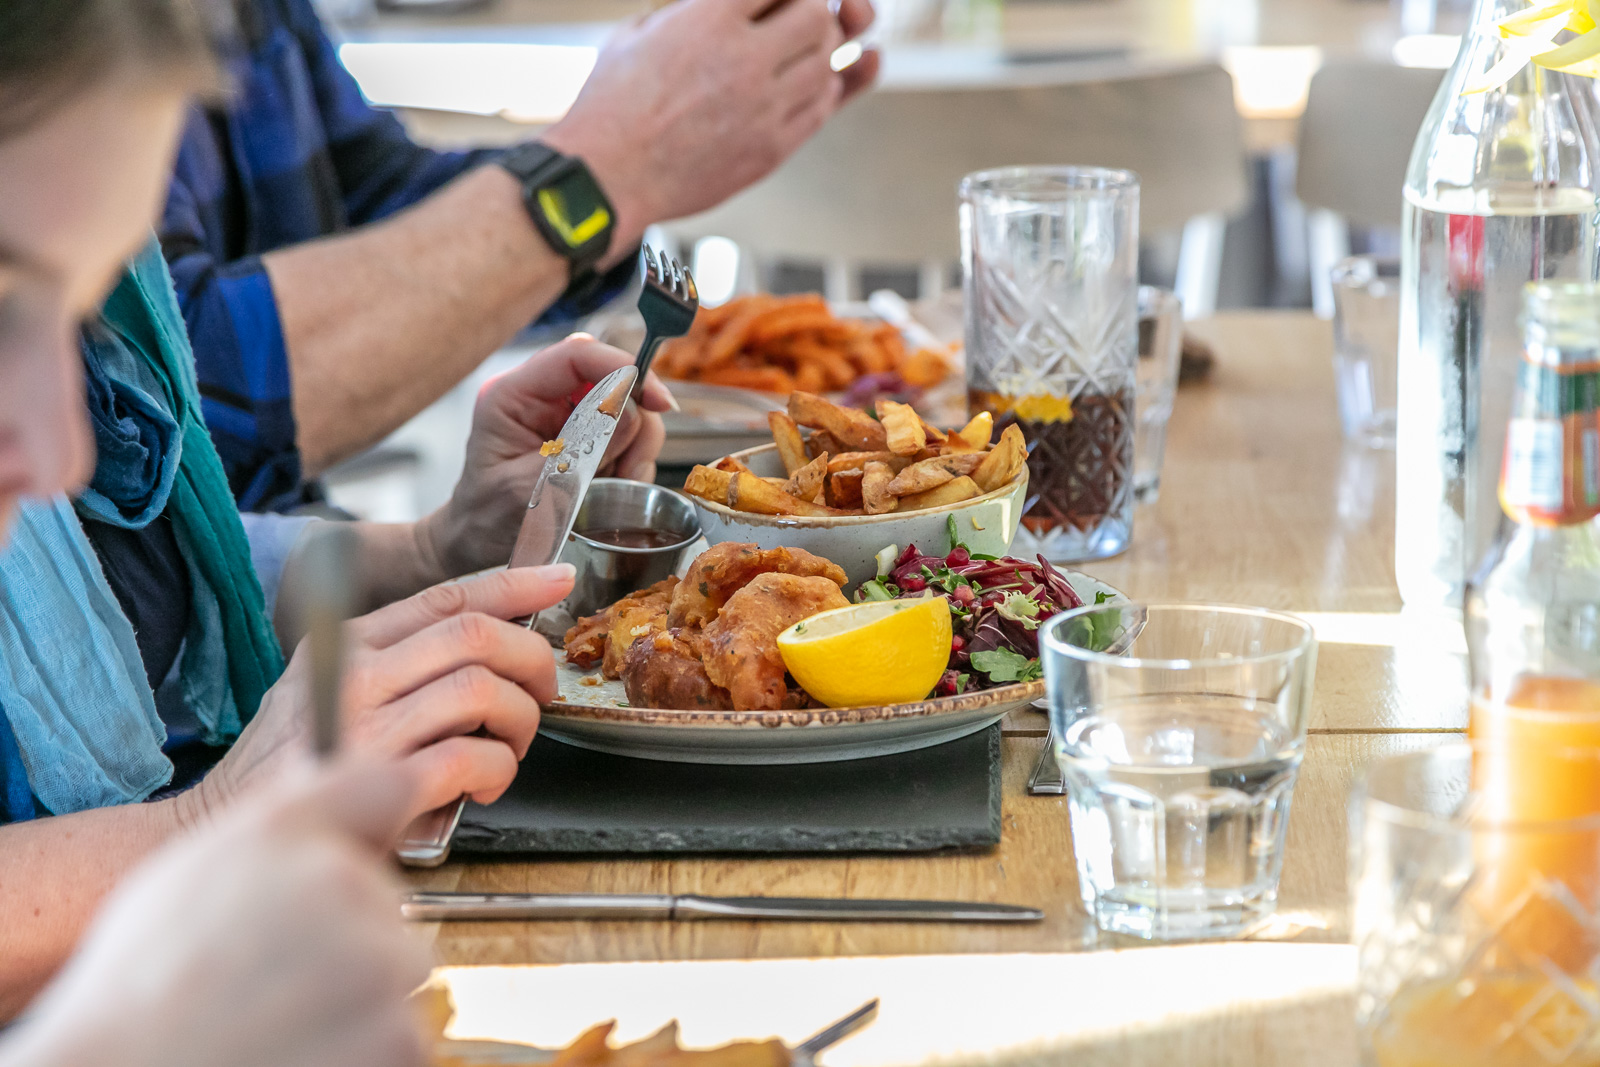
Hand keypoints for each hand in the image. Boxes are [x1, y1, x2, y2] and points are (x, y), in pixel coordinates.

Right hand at [2, 760, 431, 1066]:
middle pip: (388, 898)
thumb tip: (326, 803)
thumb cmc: (137, 996)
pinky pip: (403, 1032)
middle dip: (352, 931)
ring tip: (282, 1019)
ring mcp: (379, 962)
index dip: (379, 815)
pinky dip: (366, 1048)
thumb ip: (273, 830)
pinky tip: (301, 1052)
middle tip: (281, 973)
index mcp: (284, 832)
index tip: (374, 840)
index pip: (383, 783)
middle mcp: (342, 881)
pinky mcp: (400, 1036)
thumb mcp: (187, 873)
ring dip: (362, 995)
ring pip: (399, 968)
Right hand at [206, 565, 574, 820]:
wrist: (223, 836)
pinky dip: (498, 769)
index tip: (558, 580)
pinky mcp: (380, 782)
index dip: (514, 584)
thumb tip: (486, 647)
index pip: (446, 597)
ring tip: (509, 748)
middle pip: (476, 636)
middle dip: (531, 660)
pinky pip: (471, 755)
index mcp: (346, 644)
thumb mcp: (324, 690)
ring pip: (482, 691)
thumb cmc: (289, 767)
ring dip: (519, 721)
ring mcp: (366, 727)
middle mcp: (354, 674)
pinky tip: (487, 785)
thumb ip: (394, 663)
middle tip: (540, 692)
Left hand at [418, 334, 673, 579]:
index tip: (658, 402)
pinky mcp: (584, 436)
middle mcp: (541, 397)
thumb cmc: (488, 521)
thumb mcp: (530, 489)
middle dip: (633, 423)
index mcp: (513, 396)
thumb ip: (580, 450)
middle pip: (612, 378)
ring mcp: (565, 415)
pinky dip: (632, 462)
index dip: (624, 368)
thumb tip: (631, 413)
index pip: (577, 356)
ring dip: (635, 448)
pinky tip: (613, 486)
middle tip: (628, 468)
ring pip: (628, 409)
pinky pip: (628, 436)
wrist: (478, 545)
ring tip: (618, 482)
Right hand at [542, 0, 878, 250]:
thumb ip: (687, 11)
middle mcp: (742, 60)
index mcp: (707, 19)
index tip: (773, 0)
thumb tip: (723, 6)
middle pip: (815, 16)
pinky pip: (820, 109)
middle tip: (798, 17)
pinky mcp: (771, 149)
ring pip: (826, 64)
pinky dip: (820, 92)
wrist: (607, 178)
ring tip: (798, 54)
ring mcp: (762, 108)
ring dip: (819, 53)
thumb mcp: (637, 33)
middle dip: (811, 11)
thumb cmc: (612, 106)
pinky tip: (803, 88)